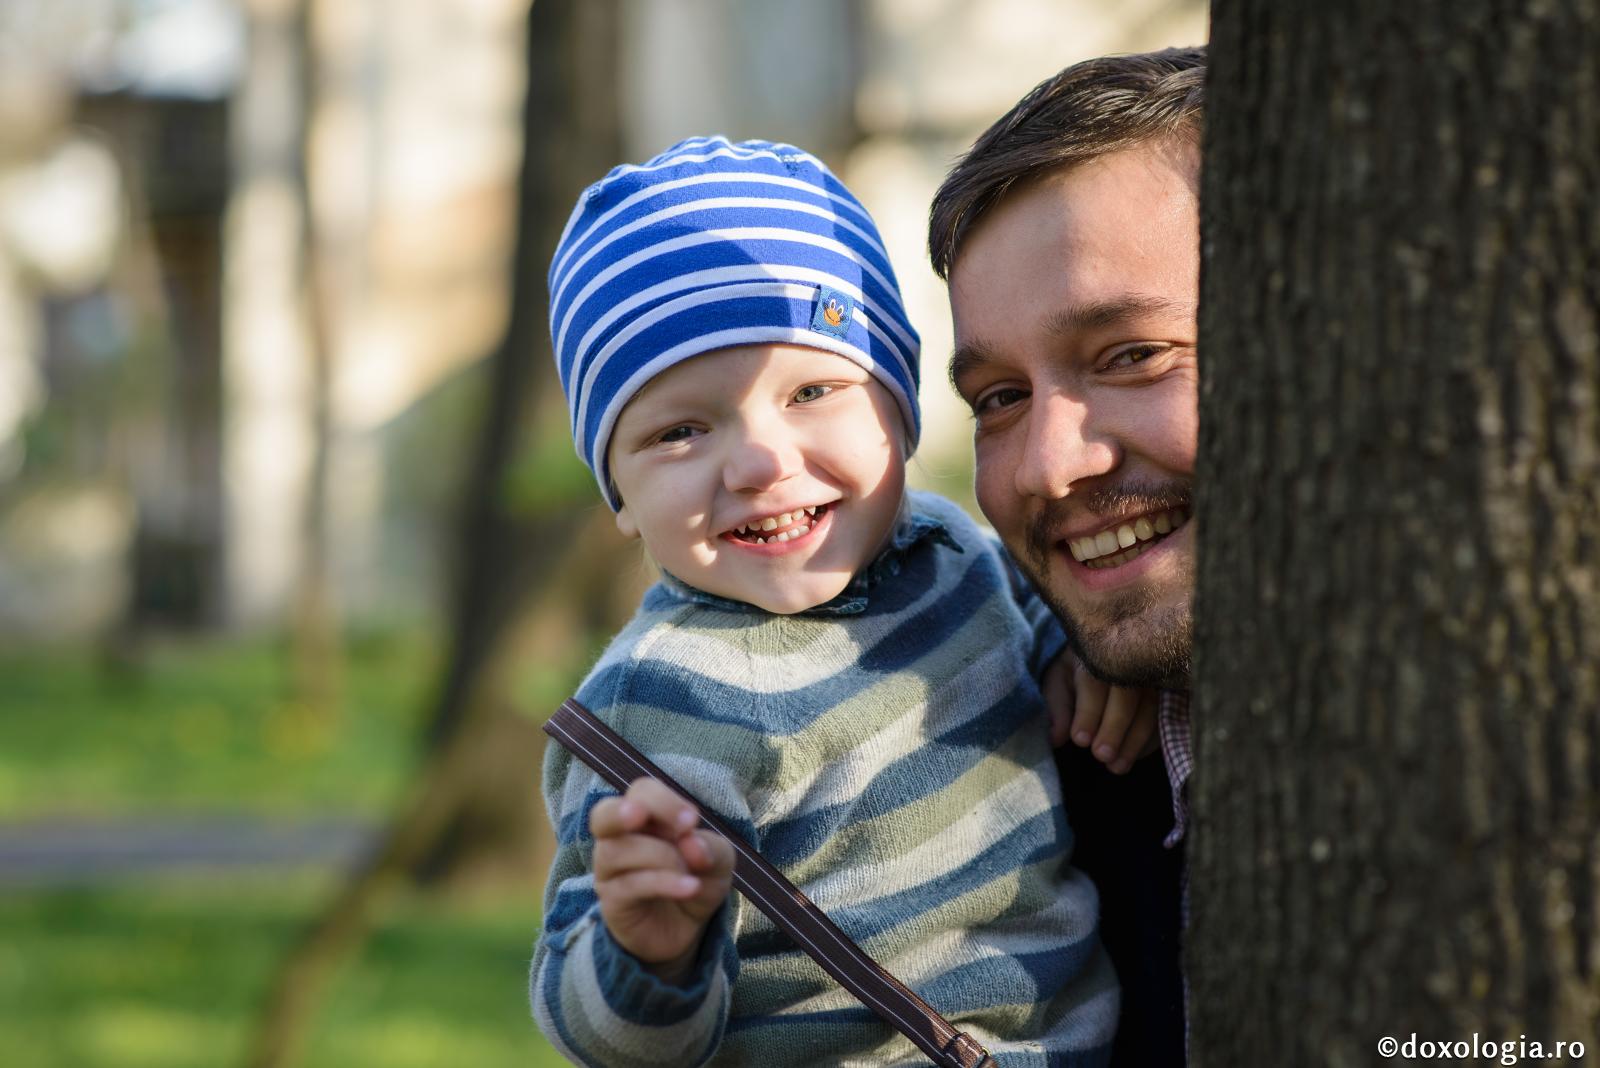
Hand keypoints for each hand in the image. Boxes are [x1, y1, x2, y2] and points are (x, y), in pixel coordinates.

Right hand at [590, 777, 735, 981]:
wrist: (688, 929)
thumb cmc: (697, 879)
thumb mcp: (718, 861)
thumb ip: (710, 847)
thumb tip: (691, 843)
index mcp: (645, 818)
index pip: (641, 792)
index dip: (664, 801)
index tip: (692, 820)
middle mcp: (619, 839)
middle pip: (602, 814)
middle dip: (623, 812)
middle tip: (644, 818)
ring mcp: (611, 872)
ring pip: (617, 851)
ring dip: (661, 857)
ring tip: (691, 874)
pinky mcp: (612, 902)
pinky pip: (630, 885)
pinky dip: (664, 883)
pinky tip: (690, 888)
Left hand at [1045, 653, 1160, 773]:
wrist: (1110, 649)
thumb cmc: (1080, 668)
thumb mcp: (1059, 680)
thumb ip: (1058, 707)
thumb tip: (1056, 739)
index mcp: (1096, 651)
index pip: (1094, 682)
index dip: (1088, 713)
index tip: (1080, 741)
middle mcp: (1131, 658)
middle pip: (1128, 695)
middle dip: (1114, 728)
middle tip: (1101, 756)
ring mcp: (1157, 673)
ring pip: (1152, 708)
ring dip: (1135, 740)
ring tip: (1117, 767)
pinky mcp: (1174, 689)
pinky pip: (1169, 716)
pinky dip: (1152, 740)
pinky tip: (1135, 757)